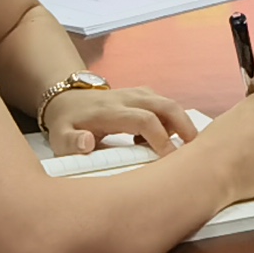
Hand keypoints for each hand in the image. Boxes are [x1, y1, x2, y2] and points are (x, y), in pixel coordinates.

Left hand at [42, 82, 195, 156]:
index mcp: (109, 112)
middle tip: (194, 148)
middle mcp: (126, 99)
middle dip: (183, 125)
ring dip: (181, 121)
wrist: (65, 99)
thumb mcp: (60, 138)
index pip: (143, 120)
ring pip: (166, 102)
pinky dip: (172, 118)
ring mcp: (134, 94)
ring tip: (186, 145)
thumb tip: (88, 142)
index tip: (168, 158)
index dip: (159, 138)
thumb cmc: (66, 124)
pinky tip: (166, 136)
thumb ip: (72, 143)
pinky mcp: (140, 95)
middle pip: (164, 105)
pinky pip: (162, 103)